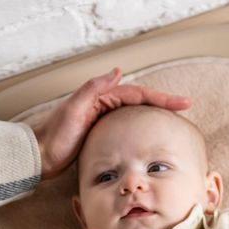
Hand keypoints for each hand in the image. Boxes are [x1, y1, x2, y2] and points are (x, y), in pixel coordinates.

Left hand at [32, 68, 192, 179]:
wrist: (42, 156)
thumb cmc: (56, 136)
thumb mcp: (74, 109)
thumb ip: (94, 88)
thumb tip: (118, 71)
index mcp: (102, 98)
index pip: (138, 94)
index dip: (161, 97)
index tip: (183, 103)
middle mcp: (105, 106)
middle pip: (141, 101)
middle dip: (164, 103)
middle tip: (185, 107)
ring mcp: (104, 120)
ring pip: (137, 114)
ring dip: (156, 114)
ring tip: (175, 120)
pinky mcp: (103, 135)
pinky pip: (130, 128)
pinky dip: (144, 129)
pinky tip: (152, 137)